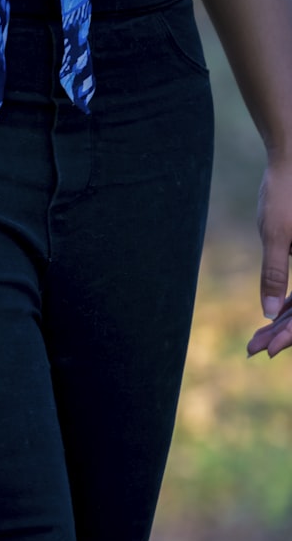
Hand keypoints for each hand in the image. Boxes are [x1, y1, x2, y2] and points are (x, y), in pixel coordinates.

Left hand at [248, 156, 291, 357]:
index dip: (290, 332)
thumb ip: (275, 272)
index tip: (268, 349)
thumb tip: (268, 310)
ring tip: (257, 340)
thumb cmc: (286, 191)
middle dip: (283, 331)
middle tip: (253, 349)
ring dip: (285, 320)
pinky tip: (273, 314)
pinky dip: (290, 300)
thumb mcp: (277, 234)